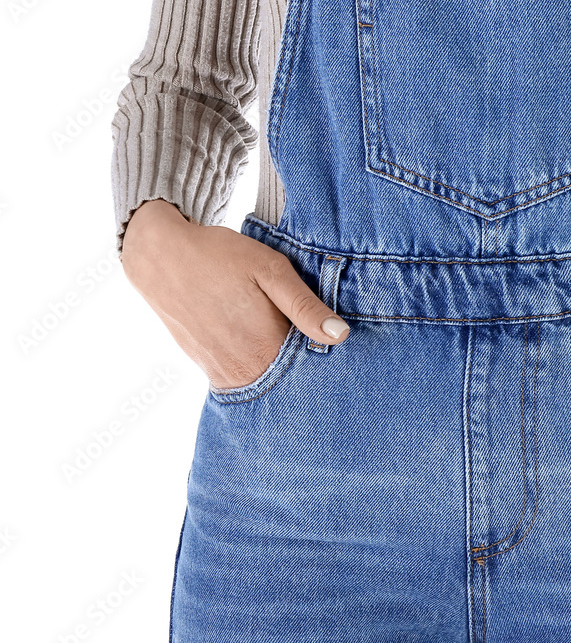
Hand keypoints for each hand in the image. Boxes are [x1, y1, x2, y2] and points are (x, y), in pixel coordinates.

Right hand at [120, 199, 350, 389]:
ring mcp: (224, 375)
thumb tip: (340, 335)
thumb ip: (306, 305)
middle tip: (311, 343)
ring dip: (283, 371)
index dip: (328, 361)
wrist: (158, 257)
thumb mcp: (270, 270)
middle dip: (307, 370)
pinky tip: (261, 345)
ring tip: (285, 342)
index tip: (337, 348)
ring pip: (269, 385)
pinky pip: (245, 380)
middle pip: (292, 384)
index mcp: (266, 348)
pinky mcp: (210, 371)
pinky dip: (260, 369)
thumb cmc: (219, 257)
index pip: (313, 372)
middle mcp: (245, 371)